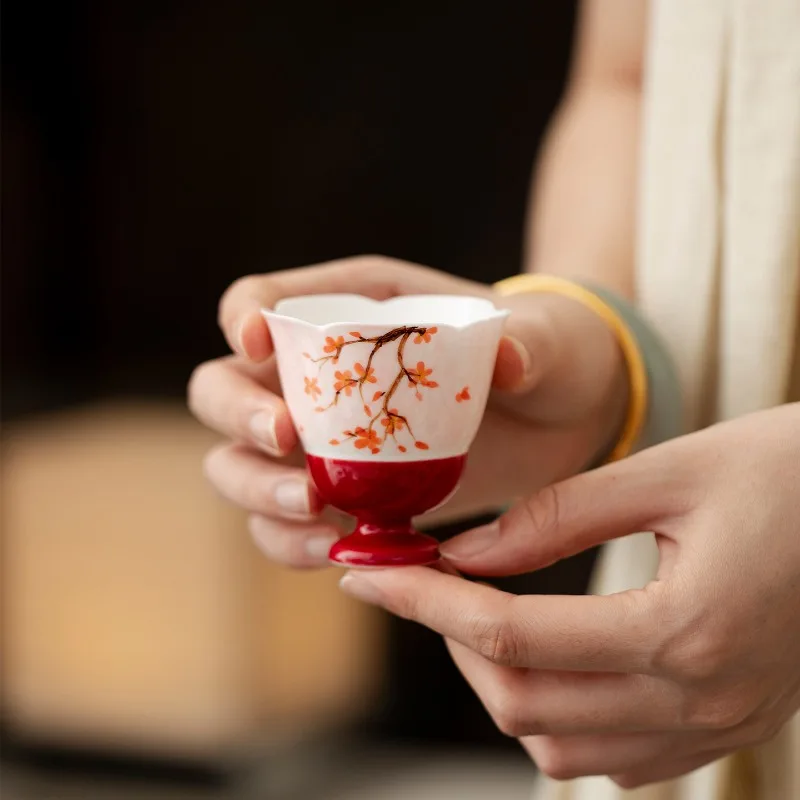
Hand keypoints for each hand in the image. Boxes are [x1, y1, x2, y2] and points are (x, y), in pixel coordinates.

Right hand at [188, 255, 626, 566]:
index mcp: (351, 307)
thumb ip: (528, 344)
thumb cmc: (546, 351)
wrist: (560, 414)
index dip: (244, 317)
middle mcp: (318, 374)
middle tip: (286, 444)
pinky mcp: (342, 495)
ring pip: (237, 466)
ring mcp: (321, 441)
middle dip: (239, 417)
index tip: (257, 342)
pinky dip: (293, 543)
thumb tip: (510, 362)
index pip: (263, 301)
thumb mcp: (544, 337)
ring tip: (316, 516)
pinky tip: (335, 553)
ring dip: (257, 494)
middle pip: (223, 388)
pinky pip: (286, 525)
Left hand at [338, 404, 799, 787]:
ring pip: (563, 748)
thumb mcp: (668, 471)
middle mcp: (703, 697)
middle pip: (527, 704)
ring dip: (503, 683)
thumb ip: (558, 516)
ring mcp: (720, 725)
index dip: (425, 606)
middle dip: (454, 646)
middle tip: (430, 586)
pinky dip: (559, 713)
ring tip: (483, 616)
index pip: (510, 635)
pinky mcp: (729, 724)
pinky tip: (552, 656)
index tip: (369, 578)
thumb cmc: (789, 468)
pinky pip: (615, 756)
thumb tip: (468, 552)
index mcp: (686, 628)